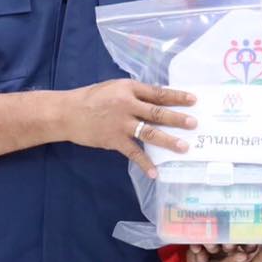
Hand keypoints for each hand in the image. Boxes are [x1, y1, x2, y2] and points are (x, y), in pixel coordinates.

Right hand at [65, 80, 196, 177]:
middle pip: (157, 112)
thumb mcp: (114, 88)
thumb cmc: (92, 98)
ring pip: (150, 132)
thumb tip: (159, 102)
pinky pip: (133, 153)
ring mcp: (121, 123)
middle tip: (194, 123)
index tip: (193, 100)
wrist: (67, 113)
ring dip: (168, 140)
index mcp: (129, 88)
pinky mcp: (114, 140)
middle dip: (178, 118)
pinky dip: (145, 163)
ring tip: (184, 146)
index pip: (158, 93)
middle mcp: (127, 105)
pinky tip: (155, 173)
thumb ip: (135, 94)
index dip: (177, 96)